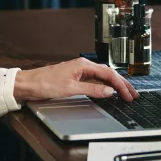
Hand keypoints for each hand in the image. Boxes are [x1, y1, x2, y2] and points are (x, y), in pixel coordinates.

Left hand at [13, 58, 139, 102]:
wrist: (28, 84)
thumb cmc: (45, 83)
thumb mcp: (70, 88)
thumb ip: (91, 89)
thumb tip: (108, 91)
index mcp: (84, 65)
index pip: (108, 74)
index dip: (120, 85)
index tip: (128, 95)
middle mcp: (83, 66)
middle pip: (108, 74)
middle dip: (122, 84)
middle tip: (132, 95)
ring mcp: (79, 71)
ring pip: (102, 77)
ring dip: (114, 85)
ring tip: (124, 93)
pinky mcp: (75, 78)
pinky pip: (95, 80)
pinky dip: (104, 86)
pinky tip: (107, 91)